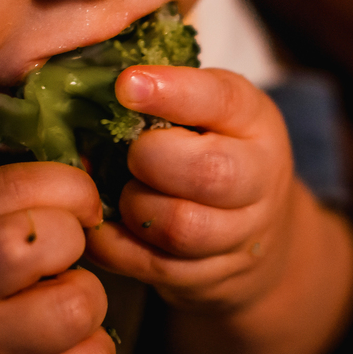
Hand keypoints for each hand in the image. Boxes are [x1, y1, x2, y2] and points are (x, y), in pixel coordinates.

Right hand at [0, 162, 115, 353]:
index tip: (80, 205)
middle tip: (59, 261)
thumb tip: (89, 183)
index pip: (12, 187)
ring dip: (87, 302)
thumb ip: (2, 205)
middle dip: (74, 240)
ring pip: (80, 307)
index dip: (69, 186)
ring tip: (58, 308)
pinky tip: (62, 350)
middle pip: (47, 241)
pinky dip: (91, 353)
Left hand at [87, 66, 300, 312]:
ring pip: (182, 228)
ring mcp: (240, 234)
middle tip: (130, 151)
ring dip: (136, 206)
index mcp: (256, 121)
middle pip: (210, 174)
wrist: (261, 234)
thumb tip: (90, 76)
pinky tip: (102, 223)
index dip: (173, 92)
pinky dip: (115, 245)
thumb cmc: (216, 150)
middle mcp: (259, 178)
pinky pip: (153, 267)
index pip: (222, 101)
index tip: (126, 85)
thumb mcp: (212, 111)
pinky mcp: (210, 277)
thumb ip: (169, 92)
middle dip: (153, 159)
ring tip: (123, 189)